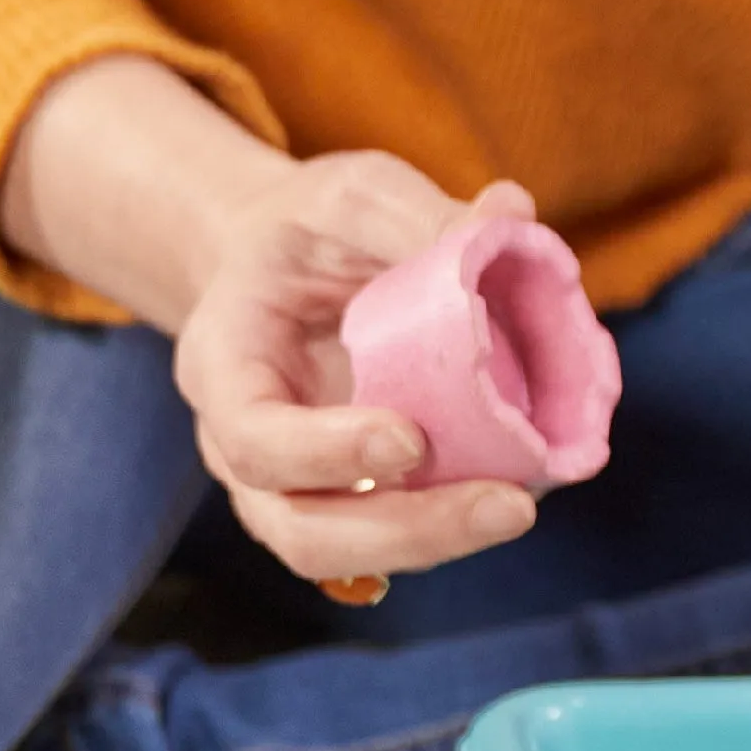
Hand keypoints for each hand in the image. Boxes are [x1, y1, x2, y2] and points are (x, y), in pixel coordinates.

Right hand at [172, 155, 544, 588]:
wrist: (284, 261)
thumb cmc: (314, 227)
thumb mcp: (355, 196)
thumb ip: (420, 214)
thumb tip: (512, 213)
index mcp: (225, 364)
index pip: (252, 436)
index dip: (325, 452)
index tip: (410, 439)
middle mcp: (246, 445)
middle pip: (299, 529)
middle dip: (405, 531)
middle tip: (510, 507)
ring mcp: (297, 484)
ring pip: (344, 554)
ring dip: (438, 542)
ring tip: (520, 509)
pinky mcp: (355, 496)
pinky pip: (394, 533)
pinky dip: (455, 523)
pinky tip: (525, 488)